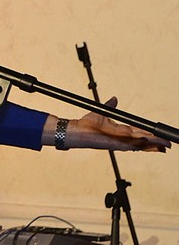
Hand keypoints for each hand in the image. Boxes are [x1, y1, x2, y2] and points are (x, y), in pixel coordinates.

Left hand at [51, 97, 170, 151]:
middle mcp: (121, 139)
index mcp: (121, 132)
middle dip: (157, 143)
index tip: (160, 137)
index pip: (140, 135)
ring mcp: (118, 142)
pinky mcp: (112, 144)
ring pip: (139, 144)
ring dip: (152, 144)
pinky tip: (147, 141)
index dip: (151, 136)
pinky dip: (138, 143)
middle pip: (143, 142)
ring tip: (164, 145)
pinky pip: (129, 144)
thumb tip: (114, 98)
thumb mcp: (102, 113)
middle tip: (168, 144)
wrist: (76, 131)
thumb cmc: (87, 124)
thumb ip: (110, 106)